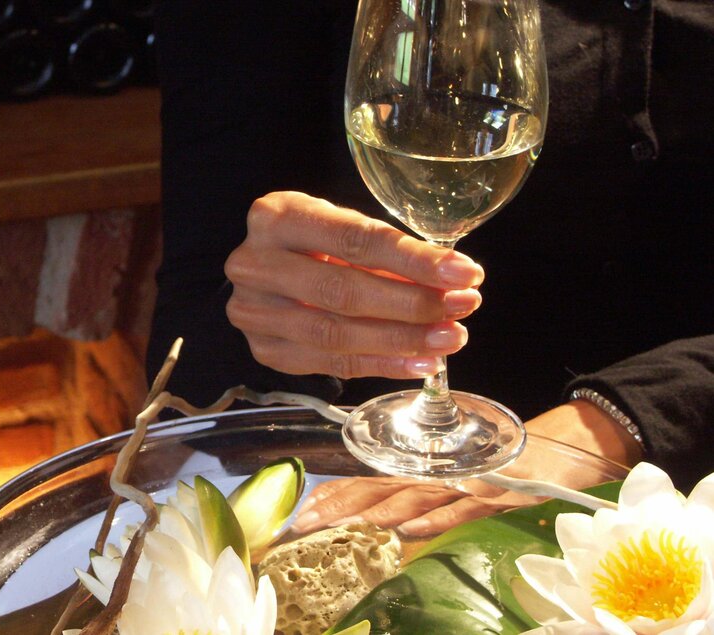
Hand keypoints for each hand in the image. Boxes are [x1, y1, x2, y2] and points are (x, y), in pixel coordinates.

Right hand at [224, 191, 484, 379]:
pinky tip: (420, 362)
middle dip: (411, 303)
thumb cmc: (312, 242)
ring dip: (401, 340)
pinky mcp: (264, 349)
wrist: (262, 269)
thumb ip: (384, 252)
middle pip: (342, 291)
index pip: (353, 240)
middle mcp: (254, 264)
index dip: (412, 259)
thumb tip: (450, 282)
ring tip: (448, 338)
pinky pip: (330, 364)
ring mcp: (253, 311)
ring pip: (335, 334)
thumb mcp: (341, 227)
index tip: (462, 272)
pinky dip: (381, 365)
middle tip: (461, 307)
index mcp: (276, 217)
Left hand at [290, 403, 638, 537]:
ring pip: (412, 497)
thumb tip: (381, 524)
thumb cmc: (505, 467)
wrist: (563, 448)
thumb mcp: (458, 483)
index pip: (367, 484)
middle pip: (378, 491)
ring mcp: (464, 484)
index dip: (333, 498)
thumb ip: (421, 500)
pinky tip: (409, 530)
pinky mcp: (496, 495)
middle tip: (302, 527)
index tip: (299, 515)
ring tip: (341, 529)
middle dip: (338, 510)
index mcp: (422, 472)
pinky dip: (435, 518)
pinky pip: (461, 509)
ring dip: (375, 514)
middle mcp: (435, 475)